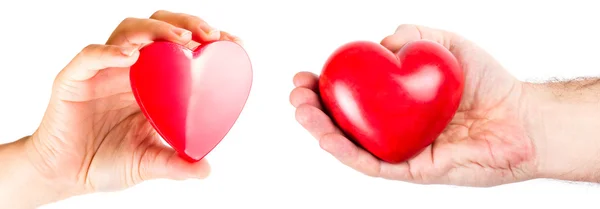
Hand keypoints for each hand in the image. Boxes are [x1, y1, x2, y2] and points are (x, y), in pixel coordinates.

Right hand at [22, 10, 239, 195]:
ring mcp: (103, 70)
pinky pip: (91, 56)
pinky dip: (110, 52)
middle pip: (158, 28)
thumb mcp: (149, 162)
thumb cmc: (107, 161)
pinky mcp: (75, 78)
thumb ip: (176, 164)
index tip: (234, 43)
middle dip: (187, 23)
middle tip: (211, 35)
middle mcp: (130, 68)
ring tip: (181, 40)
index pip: (180, 47)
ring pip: (128, 32)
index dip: (206, 38)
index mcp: (151, 82)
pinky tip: (131, 56)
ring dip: (156, 30)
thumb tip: (206, 170)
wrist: (65, 175)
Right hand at [290, 24, 535, 186]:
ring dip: (322, 131)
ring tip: (304, 114)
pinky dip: (349, 153)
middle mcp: (393, 126)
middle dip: (314, 109)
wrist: (522, 118)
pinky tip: (329, 138)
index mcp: (396, 101)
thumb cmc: (489, 82)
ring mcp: (400, 149)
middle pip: (344, 121)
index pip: (352, 95)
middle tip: (297, 96)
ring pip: (352, 145)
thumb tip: (380, 44)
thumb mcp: (447, 44)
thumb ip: (414, 36)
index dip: (324, 86)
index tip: (306, 75)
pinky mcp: (411, 170)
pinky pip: (374, 164)